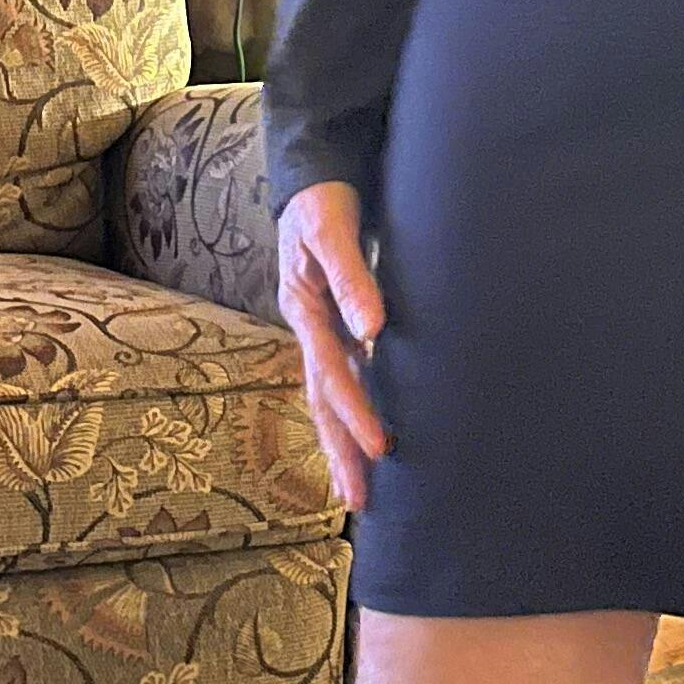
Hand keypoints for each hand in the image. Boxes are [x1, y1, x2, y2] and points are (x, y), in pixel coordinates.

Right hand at [279, 181, 392, 508]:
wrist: (313, 182)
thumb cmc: (322, 202)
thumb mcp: (331, 230)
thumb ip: (352, 277)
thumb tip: (373, 330)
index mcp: (303, 309)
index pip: (330, 373)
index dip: (355, 412)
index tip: (380, 448)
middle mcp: (310, 330)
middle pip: (322, 401)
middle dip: (340, 451)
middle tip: (359, 500)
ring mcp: (322, 333)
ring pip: (330, 399)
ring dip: (343, 443)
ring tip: (358, 492)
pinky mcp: (339, 330)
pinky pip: (345, 382)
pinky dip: (354, 415)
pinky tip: (369, 444)